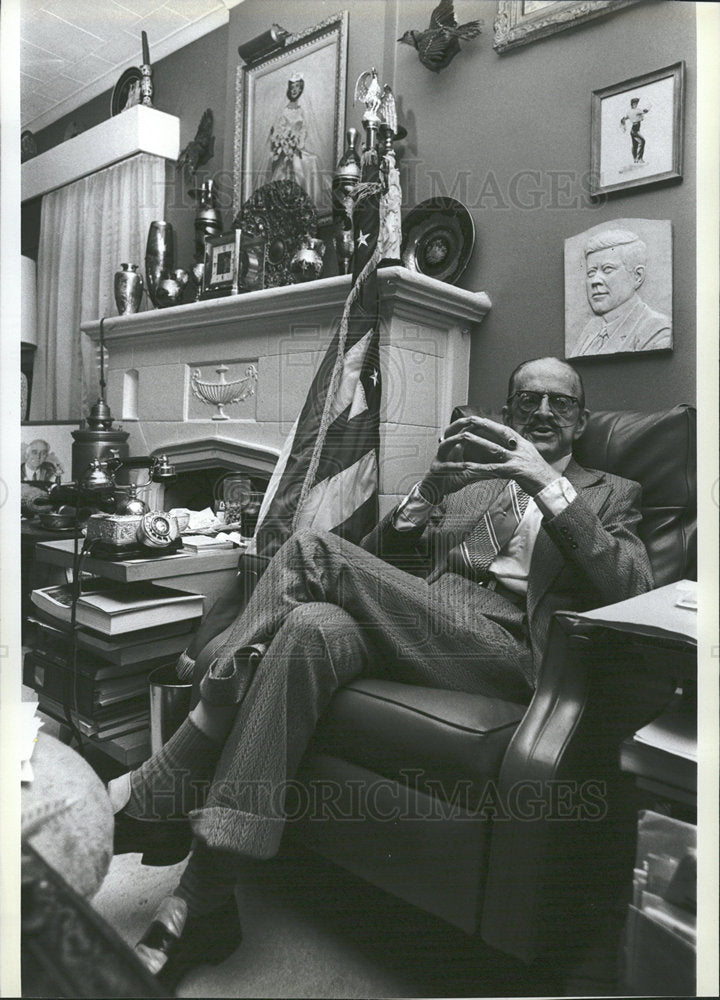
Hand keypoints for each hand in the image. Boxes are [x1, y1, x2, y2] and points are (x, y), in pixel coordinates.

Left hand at [425, 416, 558, 497]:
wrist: (550, 486)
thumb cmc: (538, 472)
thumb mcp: (528, 455)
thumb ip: (516, 448)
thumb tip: (507, 442)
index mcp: (522, 443)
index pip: (505, 429)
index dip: (491, 423)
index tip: (478, 418)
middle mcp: (519, 448)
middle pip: (499, 434)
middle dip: (483, 426)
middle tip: (468, 420)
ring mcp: (517, 459)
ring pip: (494, 448)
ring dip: (478, 442)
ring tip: (464, 437)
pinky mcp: (514, 472)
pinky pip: (493, 469)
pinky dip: (479, 468)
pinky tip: (468, 467)